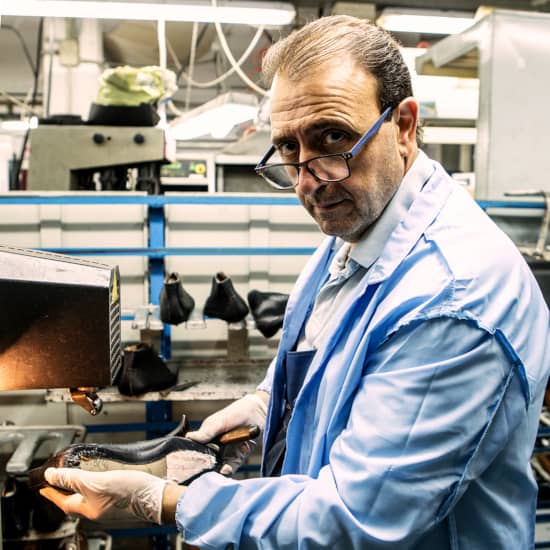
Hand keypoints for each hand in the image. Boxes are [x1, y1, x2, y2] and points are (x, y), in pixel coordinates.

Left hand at [39, 468, 169, 523]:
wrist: (155, 496)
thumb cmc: (128, 491)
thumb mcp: (96, 481)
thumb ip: (73, 478)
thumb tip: (51, 475)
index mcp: (88, 509)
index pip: (63, 501)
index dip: (51, 493)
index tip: (43, 487)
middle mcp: (97, 509)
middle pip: (75, 500)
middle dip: (66, 489)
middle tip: (59, 478)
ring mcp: (109, 505)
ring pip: (89, 495)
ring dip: (82, 484)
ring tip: (78, 473)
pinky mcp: (121, 497)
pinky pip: (102, 491)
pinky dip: (97, 483)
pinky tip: (102, 474)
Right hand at [186, 391, 268, 475]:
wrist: (262, 412)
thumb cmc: (239, 412)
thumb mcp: (221, 421)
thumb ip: (207, 431)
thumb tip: (189, 438)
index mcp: (208, 434)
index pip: (197, 448)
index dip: (194, 457)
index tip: (193, 465)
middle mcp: (216, 444)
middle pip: (208, 460)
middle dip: (208, 466)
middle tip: (209, 470)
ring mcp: (227, 450)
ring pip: (219, 465)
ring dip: (220, 470)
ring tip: (222, 470)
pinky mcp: (239, 455)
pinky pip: (232, 466)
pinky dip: (230, 468)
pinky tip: (228, 468)